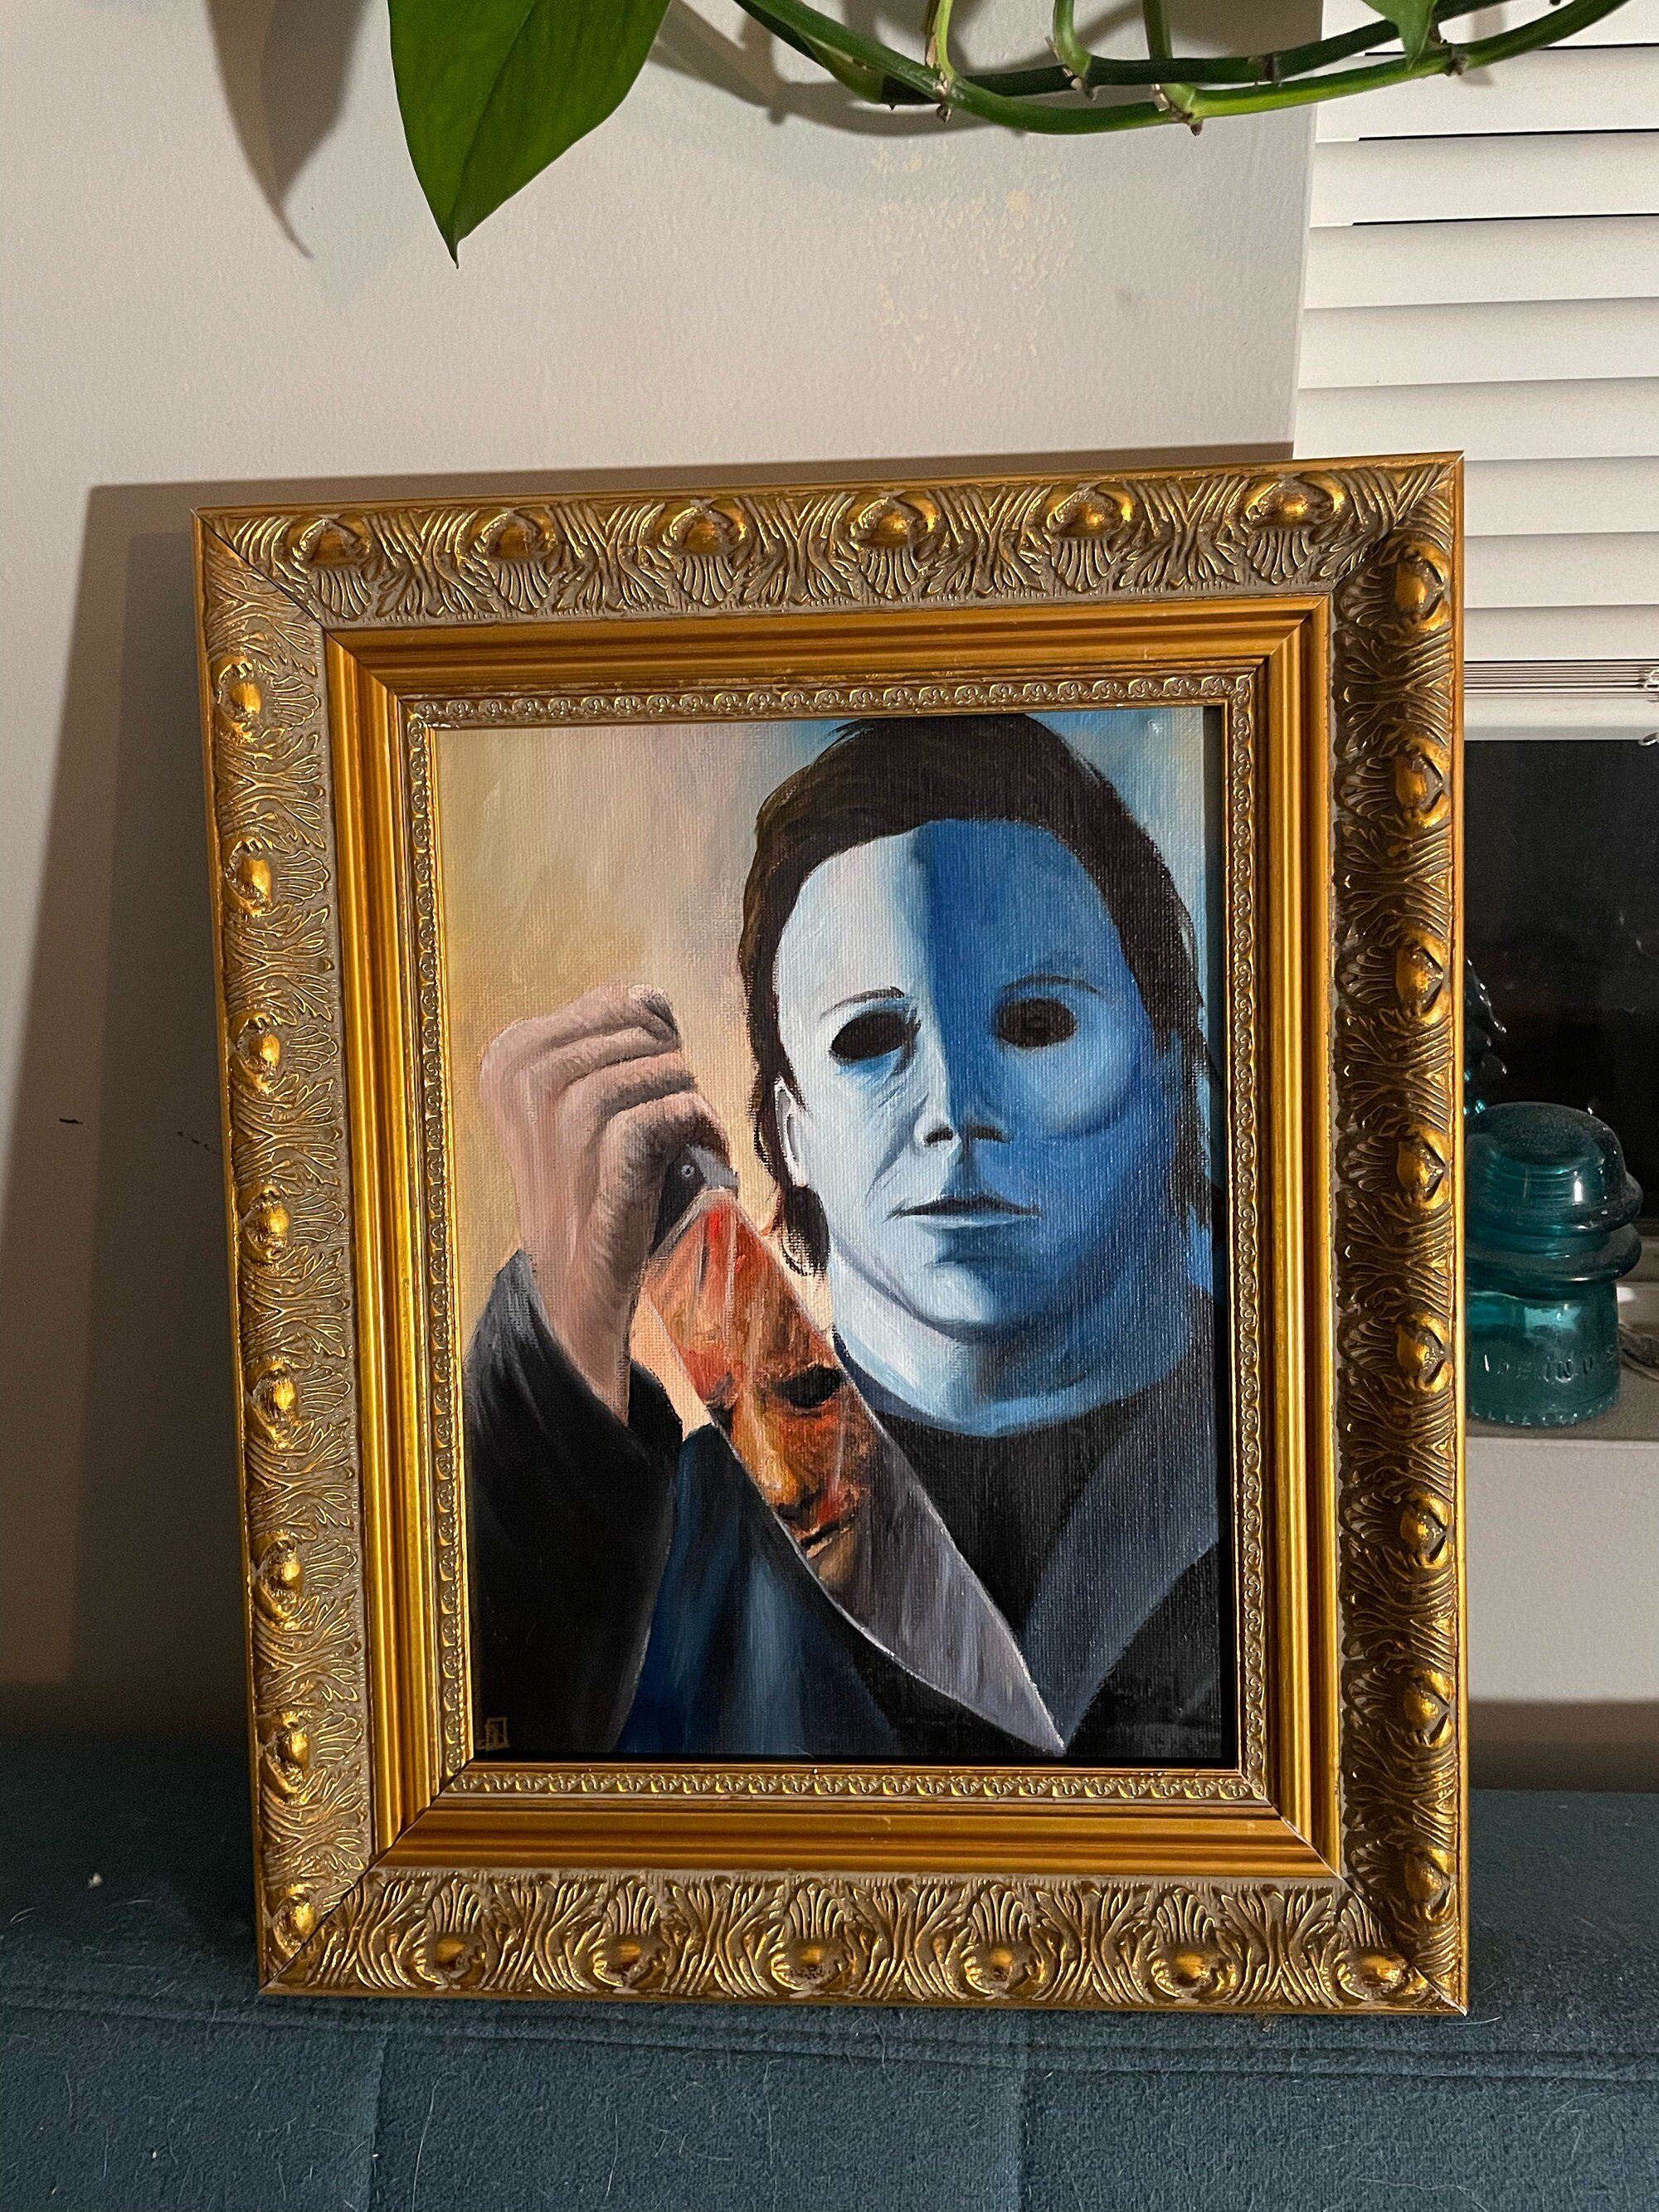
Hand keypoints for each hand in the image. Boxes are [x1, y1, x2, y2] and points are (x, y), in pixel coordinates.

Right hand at [480, 985, 727, 1420]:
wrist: (576, 1285)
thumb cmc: (595, 1182)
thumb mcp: (587, 1098)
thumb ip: (612, 1037)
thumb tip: (649, 999)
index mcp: (509, 1057)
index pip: (620, 1003)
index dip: (661, 1043)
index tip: (654, 1090)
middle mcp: (522, 1086)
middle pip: (641, 1032)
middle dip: (678, 1070)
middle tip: (680, 1118)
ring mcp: (554, 1131)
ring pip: (653, 1071)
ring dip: (690, 1101)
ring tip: (692, 1136)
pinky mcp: (596, 1173)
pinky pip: (664, 1116)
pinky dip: (698, 1129)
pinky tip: (703, 1152)